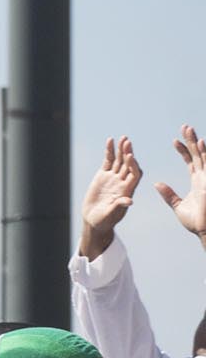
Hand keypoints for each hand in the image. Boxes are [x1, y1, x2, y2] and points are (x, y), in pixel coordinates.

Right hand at [81, 136, 143, 258]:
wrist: (93, 220)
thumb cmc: (103, 221)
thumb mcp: (111, 215)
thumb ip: (119, 206)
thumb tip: (130, 201)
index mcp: (127, 190)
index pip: (134, 174)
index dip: (133, 165)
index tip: (130, 156)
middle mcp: (122, 181)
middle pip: (128, 164)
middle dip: (128, 153)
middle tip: (127, 142)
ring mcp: (113, 177)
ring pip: (120, 160)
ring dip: (121, 149)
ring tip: (122, 138)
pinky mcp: (103, 175)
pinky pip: (108, 161)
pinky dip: (109, 151)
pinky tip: (109, 141)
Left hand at [158, 124, 205, 239]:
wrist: (205, 230)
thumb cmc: (196, 221)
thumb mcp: (178, 206)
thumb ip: (169, 194)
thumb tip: (156, 183)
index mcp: (197, 180)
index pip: (190, 160)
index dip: (183, 150)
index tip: (174, 140)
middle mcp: (204, 176)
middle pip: (197, 154)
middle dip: (190, 140)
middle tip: (184, 127)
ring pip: (203, 155)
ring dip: (196, 142)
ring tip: (188, 129)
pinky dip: (204, 154)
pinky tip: (200, 143)